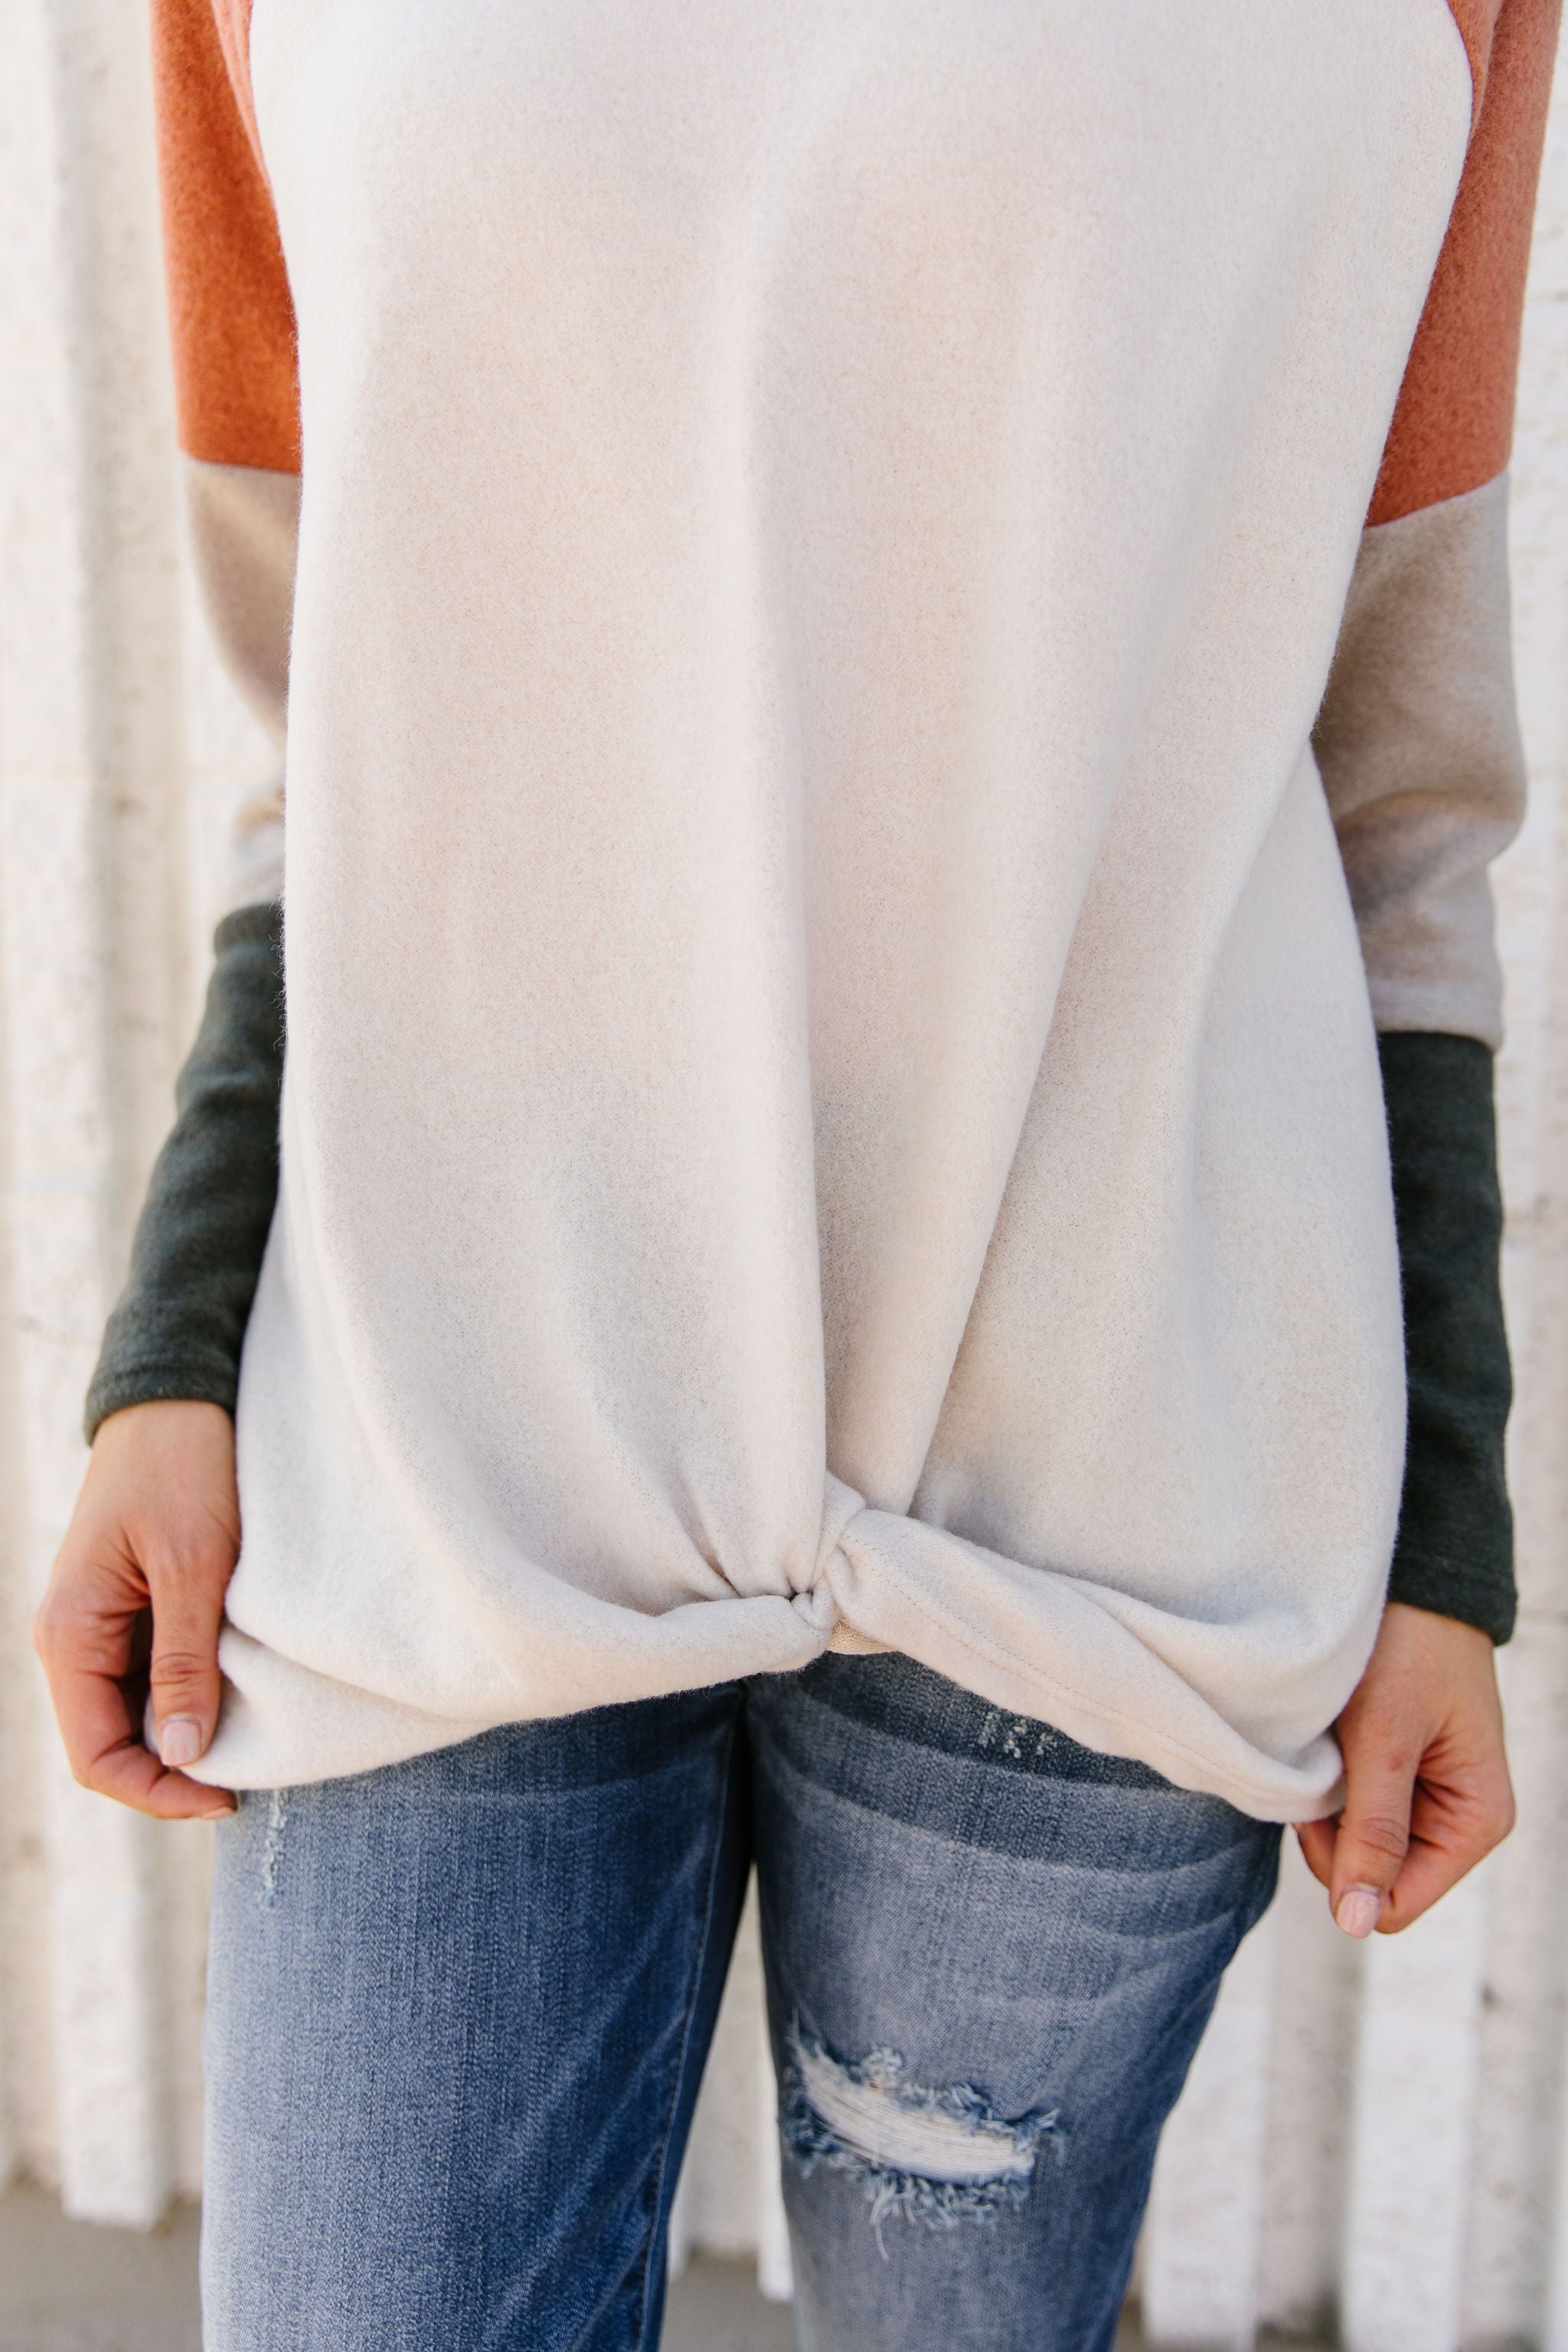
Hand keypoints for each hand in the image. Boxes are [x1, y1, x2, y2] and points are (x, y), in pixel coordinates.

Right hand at [34, 1400, 238, 1818]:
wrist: (177, 1396)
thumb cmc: (182, 1468)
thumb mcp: (193, 1565)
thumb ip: (184, 1661)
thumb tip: (182, 1755)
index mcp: (69, 1636)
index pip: (97, 1757)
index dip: (158, 1792)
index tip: (229, 1795)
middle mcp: (75, 1641)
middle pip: (115, 1745)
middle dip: (176, 1772)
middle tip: (254, 1774)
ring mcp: (102, 1627)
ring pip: (137, 1715)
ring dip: (188, 1735)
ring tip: (255, 1740)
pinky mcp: (133, 1609)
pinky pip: (154, 1677)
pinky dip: (193, 1695)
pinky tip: (241, 1696)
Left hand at [1297, 1600, 1512, 1935]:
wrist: (1410, 1579)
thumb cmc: (1408, 1647)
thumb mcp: (1385, 1738)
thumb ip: (1374, 1831)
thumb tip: (1357, 1924)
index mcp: (1475, 1822)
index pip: (1394, 1904)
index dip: (1345, 1868)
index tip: (1323, 1804)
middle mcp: (1455, 1820)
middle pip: (1369, 1878)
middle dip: (1334, 1831)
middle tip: (1327, 1761)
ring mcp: (1423, 1800)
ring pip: (1352, 1844)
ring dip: (1328, 1802)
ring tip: (1332, 1741)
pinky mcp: (1395, 1776)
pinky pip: (1349, 1809)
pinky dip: (1329, 1781)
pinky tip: (1331, 1738)